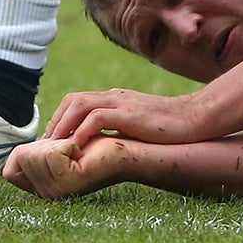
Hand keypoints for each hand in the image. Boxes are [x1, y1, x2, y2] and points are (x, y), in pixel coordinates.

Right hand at [4, 136, 132, 200]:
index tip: (53, 149)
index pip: (9, 171)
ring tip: (76, 151)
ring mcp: (58, 192)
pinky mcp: (71, 182)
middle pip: (22, 157)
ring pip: (36, 152)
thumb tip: (17, 151)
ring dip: (58, 141)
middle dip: (45, 142)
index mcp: (40, 188)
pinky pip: (53, 151)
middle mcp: (46, 195)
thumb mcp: (55, 147)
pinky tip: (82, 152)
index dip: (27, 152)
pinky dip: (67, 142)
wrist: (121, 149)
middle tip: (69, 149)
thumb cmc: (91, 144)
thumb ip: (36, 153)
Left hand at [46, 87, 230, 150]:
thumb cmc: (169, 127)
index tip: (52, 140)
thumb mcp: (137, 124)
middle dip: (56, 121)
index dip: (61, 118)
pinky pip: (98, 116)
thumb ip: (118, 127)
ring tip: (55, 147)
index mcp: (115, 98)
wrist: (196, 118)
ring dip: (64, 125)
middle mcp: (115, 96)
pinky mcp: (130, 113)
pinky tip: (78, 145)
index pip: (77, 100)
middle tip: (46, 146)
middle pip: (73, 100)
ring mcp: (122, 102)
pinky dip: (83, 130)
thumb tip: (99, 144)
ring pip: (80, 104)